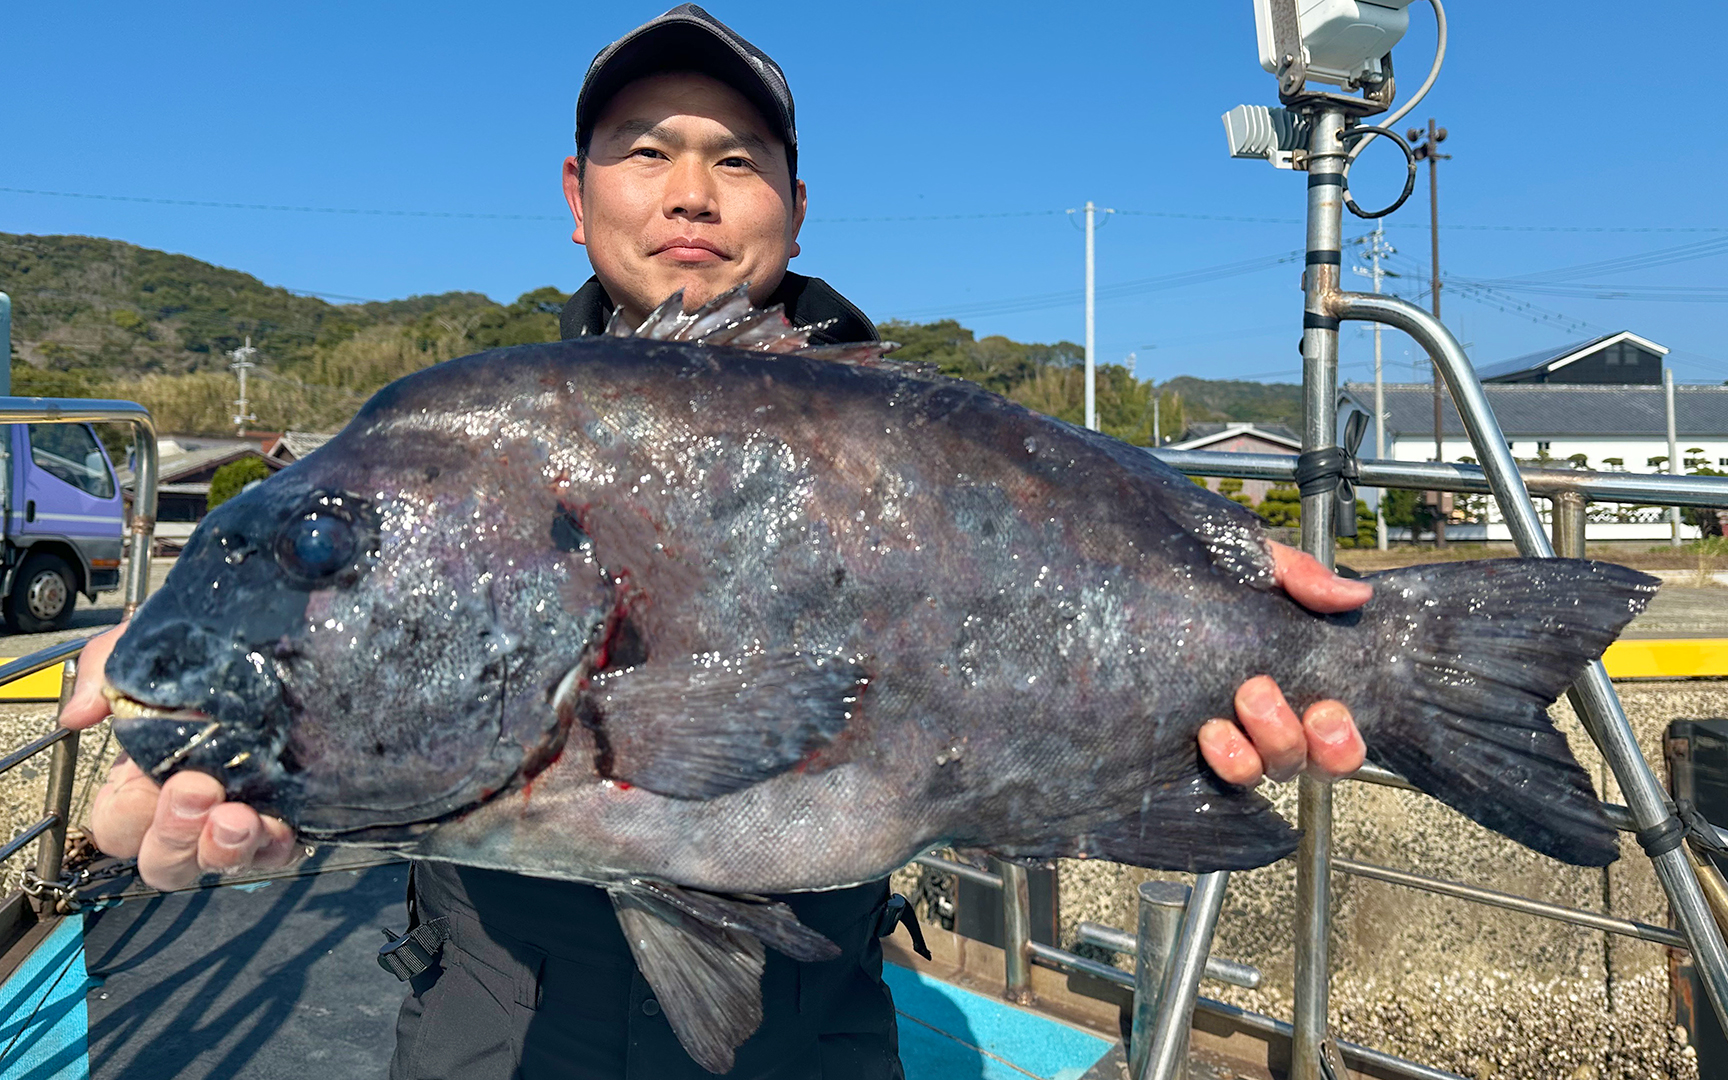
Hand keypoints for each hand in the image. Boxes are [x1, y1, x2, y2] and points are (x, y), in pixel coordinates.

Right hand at [62, 622, 300, 889]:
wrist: (293, 631)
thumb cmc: (213, 648)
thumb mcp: (152, 644)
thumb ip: (105, 671)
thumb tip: (77, 714)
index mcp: (141, 775)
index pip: (117, 826)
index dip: (131, 816)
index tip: (165, 777)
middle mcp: (187, 805)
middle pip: (162, 860)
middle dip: (176, 836)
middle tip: (202, 791)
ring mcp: (237, 816)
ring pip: (216, 862)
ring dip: (224, 849)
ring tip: (241, 817)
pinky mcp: (289, 817)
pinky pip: (276, 854)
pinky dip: (275, 847)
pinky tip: (282, 824)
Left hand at [1198, 543, 1369, 784]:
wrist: (1130, 571)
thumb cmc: (1203, 573)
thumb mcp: (1255, 563)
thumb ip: (1302, 576)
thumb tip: (1355, 595)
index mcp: (1298, 682)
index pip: (1338, 738)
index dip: (1342, 741)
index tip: (1325, 710)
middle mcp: (1270, 720)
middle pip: (1307, 764)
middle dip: (1289, 737)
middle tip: (1256, 690)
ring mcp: (1231, 737)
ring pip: (1262, 773)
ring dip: (1250, 753)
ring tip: (1221, 716)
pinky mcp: (1188, 747)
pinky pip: (1217, 779)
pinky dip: (1220, 764)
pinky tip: (1203, 734)